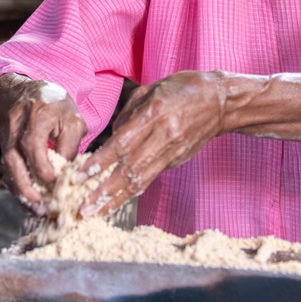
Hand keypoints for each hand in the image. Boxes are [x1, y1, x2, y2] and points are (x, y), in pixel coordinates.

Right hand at [0, 74, 87, 214]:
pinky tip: (29, 201)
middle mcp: (16, 125)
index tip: (54, 182)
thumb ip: (71, 144)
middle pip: (13, 158)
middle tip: (40, 205)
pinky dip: (17, 186)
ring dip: (20, 190)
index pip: (33, 143)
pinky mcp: (3, 146)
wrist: (24, 90)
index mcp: (37, 113)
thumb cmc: (54, 105)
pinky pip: (6, 169)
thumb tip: (69, 174)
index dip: (41, 165)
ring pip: (7, 166)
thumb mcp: (71, 117)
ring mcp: (6, 136)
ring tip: (37, 209)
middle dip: (25, 185)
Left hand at [81, 70, 229, 216]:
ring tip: (96, 213)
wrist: (221, 101)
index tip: (79, 176)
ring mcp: (172, 151)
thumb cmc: (183, 89)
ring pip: (140, 180)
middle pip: (129, 169)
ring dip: (115, 199)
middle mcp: (163, 136)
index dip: (99, 162)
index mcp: (154, 113)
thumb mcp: (152, 90)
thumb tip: (110, 137)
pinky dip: (132, 192)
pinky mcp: (177, 160)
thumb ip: (128, 113)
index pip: (121, 144)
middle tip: (84, 207)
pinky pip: (150, 178)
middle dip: (103, 190)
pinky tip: (116, 203)